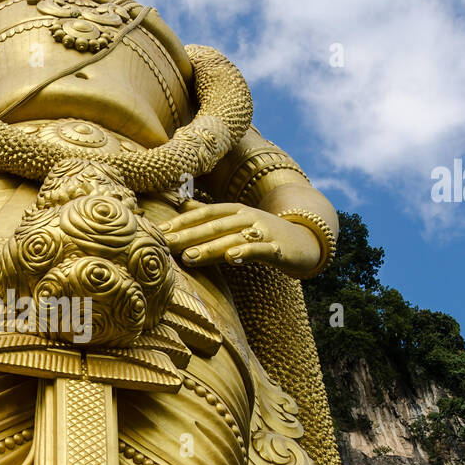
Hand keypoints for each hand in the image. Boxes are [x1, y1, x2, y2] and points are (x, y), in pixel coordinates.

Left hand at [161, 201, 321, 275]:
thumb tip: (179, 205)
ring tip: (189, 257)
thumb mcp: (235, 220)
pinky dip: (246, 253)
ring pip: (233, 238)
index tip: (159, 231)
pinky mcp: (278, 249)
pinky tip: (231, 259)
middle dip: (188, 235)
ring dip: (210, 247)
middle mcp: (246, 217)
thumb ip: (209, 213)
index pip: (203, 213)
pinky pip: (260, 250)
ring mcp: (263, 232)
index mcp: (234, 211)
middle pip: (214, 226)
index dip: (181, 222)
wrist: (305, 241)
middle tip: (165, 244)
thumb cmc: (262, 233)